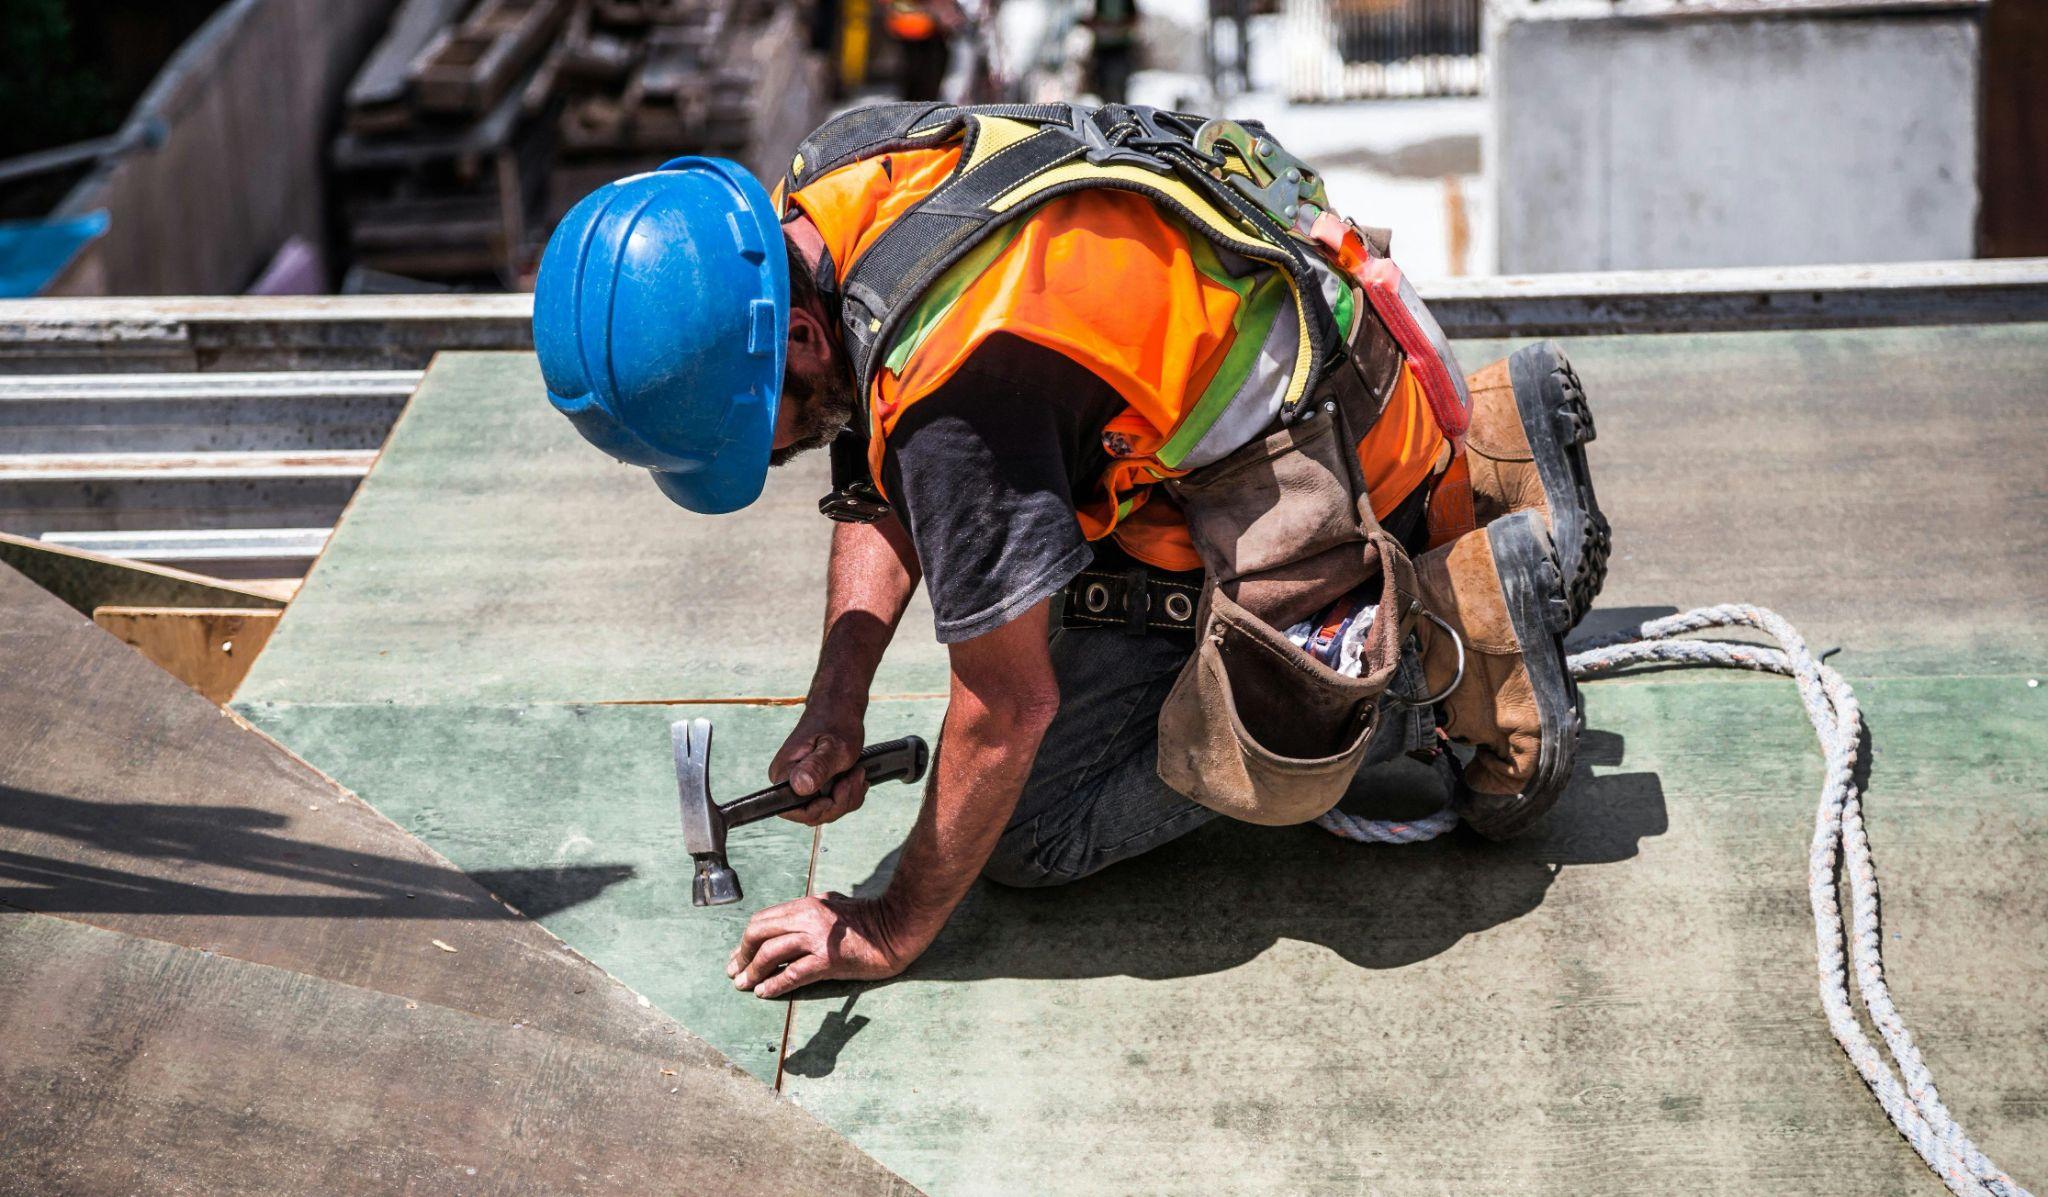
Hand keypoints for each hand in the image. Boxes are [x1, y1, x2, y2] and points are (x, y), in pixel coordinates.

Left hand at [727, 893, 930, 997]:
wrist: (897, 928)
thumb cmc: (868, 920)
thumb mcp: (833, 906)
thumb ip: (809, 913)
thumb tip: (786, 927)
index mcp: (807, 904)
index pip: (763, 919)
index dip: (746, 939)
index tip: (739, 955)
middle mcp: (807, 917)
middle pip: (759, 933)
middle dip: (742, 954)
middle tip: (735, 971)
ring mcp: (817, 938)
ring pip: (770, 953)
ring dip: (753, 972)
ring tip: (744, 985)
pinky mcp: (828, 959)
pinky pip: (792, 974)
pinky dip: (774, 985)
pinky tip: (765, 993)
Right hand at [769, 704, 867, 824]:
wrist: (839, 707)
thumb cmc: (836, 721)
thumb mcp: (835, 746)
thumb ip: (818, 767)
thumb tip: (800, 786)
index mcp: (783, 773)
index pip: (793, 811)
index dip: (819, 810)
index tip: (838, 789)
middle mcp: (788, 782)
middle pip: (813, 815)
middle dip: (840, 802)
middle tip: (855, 775)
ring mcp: (801, 784)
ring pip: (826, 811)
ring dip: (848, 797)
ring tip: (857, 772)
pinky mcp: (814, 784)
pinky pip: (832, 803)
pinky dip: (849, 794)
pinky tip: (856, 776)